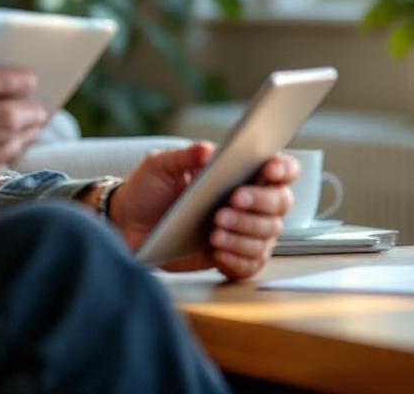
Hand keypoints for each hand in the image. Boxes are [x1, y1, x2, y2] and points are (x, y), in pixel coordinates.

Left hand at [107, 143, 297, 280]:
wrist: (129, 223)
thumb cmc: (149, 190)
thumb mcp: (159, 166)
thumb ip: (183, 156)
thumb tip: (207, 150)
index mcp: (238, 174)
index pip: (279, 169)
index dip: (284, 168)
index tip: (270, 169)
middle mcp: (249, 203)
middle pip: (281, 202)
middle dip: (260, 202)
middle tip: (231, 202)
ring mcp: (243, 232)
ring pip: (267, 236)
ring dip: (244, 233)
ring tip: (214, 230)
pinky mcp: (231, 257)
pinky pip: (251, 264)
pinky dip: (238, 259)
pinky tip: (218, 252)